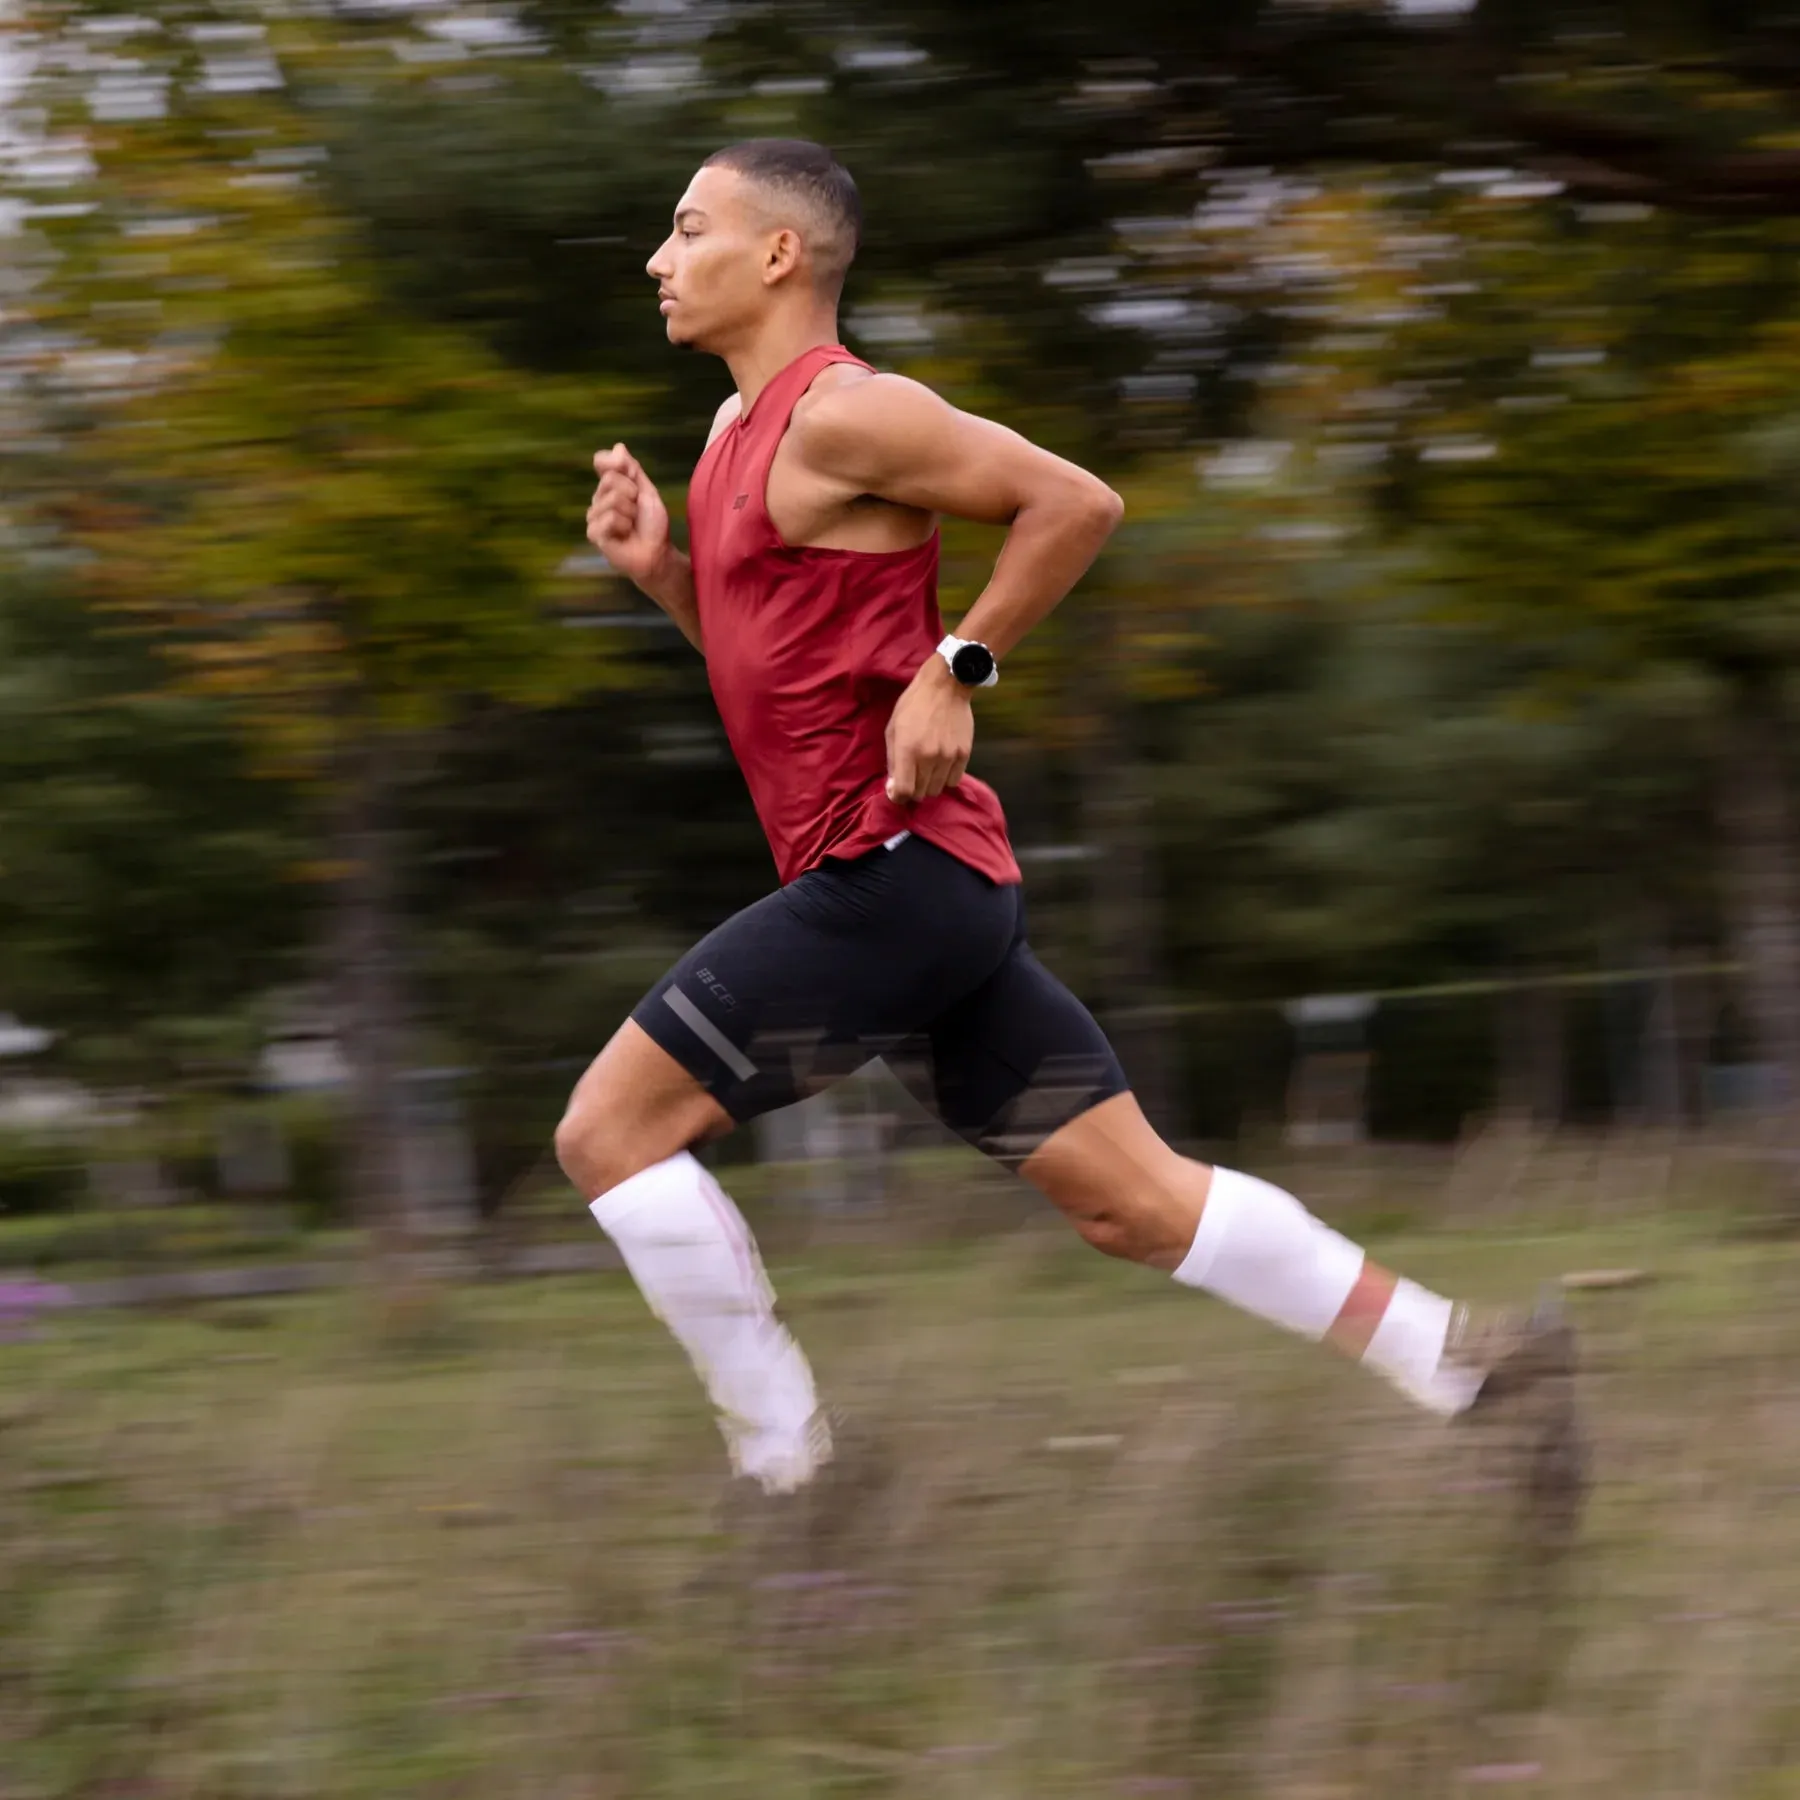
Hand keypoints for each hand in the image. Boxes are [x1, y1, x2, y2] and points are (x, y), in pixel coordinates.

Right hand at [588, 443, 671, 586]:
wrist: (657, 553)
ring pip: (612, 499)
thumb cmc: (652, 524)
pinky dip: (624, 525)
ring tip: (631, 525)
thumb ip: (632, 469)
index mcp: (608, 487)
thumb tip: (618, 446)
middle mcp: (598, 499)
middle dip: (632, 494)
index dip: (619, 467)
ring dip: (631, 513)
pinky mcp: (594, 533)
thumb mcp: (647, 491)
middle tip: (637, 512)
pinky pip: (610, 517)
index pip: (602, 461)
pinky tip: (624, 535)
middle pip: (610, 479)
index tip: (634, 483)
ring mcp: (594, 517)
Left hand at [885, 656, 973, 804]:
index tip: (896, 792)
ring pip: (937, 789)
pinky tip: (940, 766)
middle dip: (912, 790)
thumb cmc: (913, 705)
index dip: (898, 797)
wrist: (946, 686)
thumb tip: (893, 787)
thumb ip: (892, 760)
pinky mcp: (964, 754)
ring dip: (929, 785)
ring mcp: (949, 757)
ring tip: (926, 770)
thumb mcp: (892, 729)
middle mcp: (929, 757)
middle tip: (911, 777)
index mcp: (907, 749)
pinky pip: (954, 781)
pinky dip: (945, 778)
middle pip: (920, 794)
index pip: (904, 791)